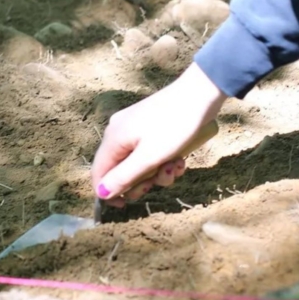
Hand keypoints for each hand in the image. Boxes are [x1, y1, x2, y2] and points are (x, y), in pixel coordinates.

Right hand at [91, 64, 225, 206]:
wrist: (200, 94)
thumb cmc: (174, 127)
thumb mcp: (149, 158)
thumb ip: (123, 177)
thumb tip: (100, 193)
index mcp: (113, 139)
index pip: (98, 173)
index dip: (108, 193)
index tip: (126, 206)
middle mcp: (118, 132)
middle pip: (120, 169)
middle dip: (142, 181)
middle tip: (161, 181)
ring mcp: (133, 128)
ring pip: (138, 163)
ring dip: (158, 171)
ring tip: (177, 166)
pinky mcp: (149, 126)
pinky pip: (149, 152)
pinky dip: (163, 160)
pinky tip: (179, 158)